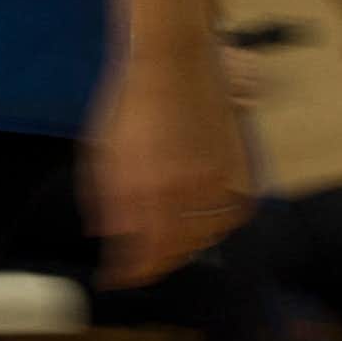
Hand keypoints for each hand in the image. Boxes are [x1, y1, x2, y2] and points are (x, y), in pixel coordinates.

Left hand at [80, 46, 253, 288]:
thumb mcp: (101, 154)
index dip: (132, 272)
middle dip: (158, 261)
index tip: (119, 279)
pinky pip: (235, 210)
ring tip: (170, 245)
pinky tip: (203, 221)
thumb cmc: (128, 104)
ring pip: (208, 234)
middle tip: (142, 262)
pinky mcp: (240, 165)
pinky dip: (219, 222)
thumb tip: (110, 238)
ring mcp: (217, 178)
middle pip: (178, 249)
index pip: (146, 252)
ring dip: (187, 246)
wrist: (173, 61)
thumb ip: (107, 200)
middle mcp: (187, 190)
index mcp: (149, 189)